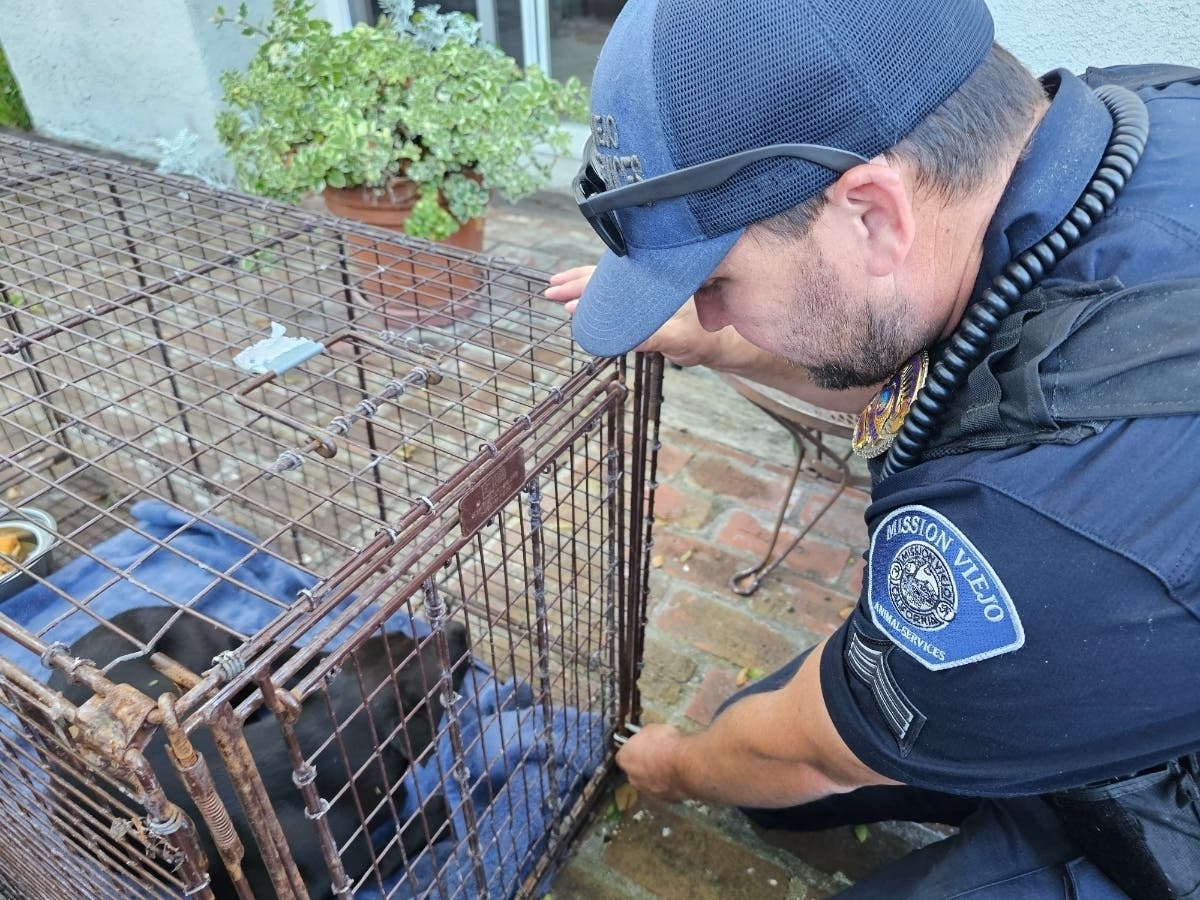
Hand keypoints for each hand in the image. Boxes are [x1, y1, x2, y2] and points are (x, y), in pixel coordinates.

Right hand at [544, 265, 747, 369]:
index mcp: (656, 280)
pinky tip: (581, 297)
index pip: (614, 280)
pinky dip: (595, 289)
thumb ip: (654, 337)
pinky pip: (616, 287)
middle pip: (606, 275)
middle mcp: (649, 278)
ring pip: (608, 279)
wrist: (721, 340)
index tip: (566, 296)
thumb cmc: (705, 339)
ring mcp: (645, 286)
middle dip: (576, 282)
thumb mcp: (680, 340)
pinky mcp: (645, 295)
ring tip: (556, 288)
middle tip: (550, 291)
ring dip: (581, 283)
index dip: (588, 287)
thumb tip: (626, 336)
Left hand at [615, 723, 691, 801]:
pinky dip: (669, 784)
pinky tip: (679, 775)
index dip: (635, 749)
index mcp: (624, 759)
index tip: (645, 745)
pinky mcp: (664, 799)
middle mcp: (632, 778)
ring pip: (649, 782)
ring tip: (671, 766)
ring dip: (656, 776)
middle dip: (644, 765)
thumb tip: (647, 739)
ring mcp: (647, 791)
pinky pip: (664, 790)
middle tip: (658, 756)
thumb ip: (644, 737)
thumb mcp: (651, 729)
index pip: (624, 754)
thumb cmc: (665, 742)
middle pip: (635, 771)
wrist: (685, 764)